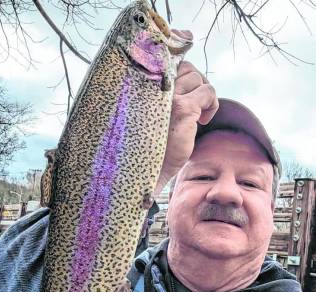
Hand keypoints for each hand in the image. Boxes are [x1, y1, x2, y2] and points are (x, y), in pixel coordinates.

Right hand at [155, 61, 217, 195]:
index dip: (181, 68)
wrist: (143, 171)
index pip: (166, 59)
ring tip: (195, 117)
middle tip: (194, 105)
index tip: (186, 85)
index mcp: (141, 85)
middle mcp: (152, 86)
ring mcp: (167, 96)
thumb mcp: (150, 113)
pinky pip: (209, 92)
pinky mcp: (183, 108)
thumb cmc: (146, 144)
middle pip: (186, 68)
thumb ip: (161, 95)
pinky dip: (211, 105)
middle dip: (195, 84)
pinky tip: (201, 122)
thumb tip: (187, 76)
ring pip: (198, 79)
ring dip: (202, 97)